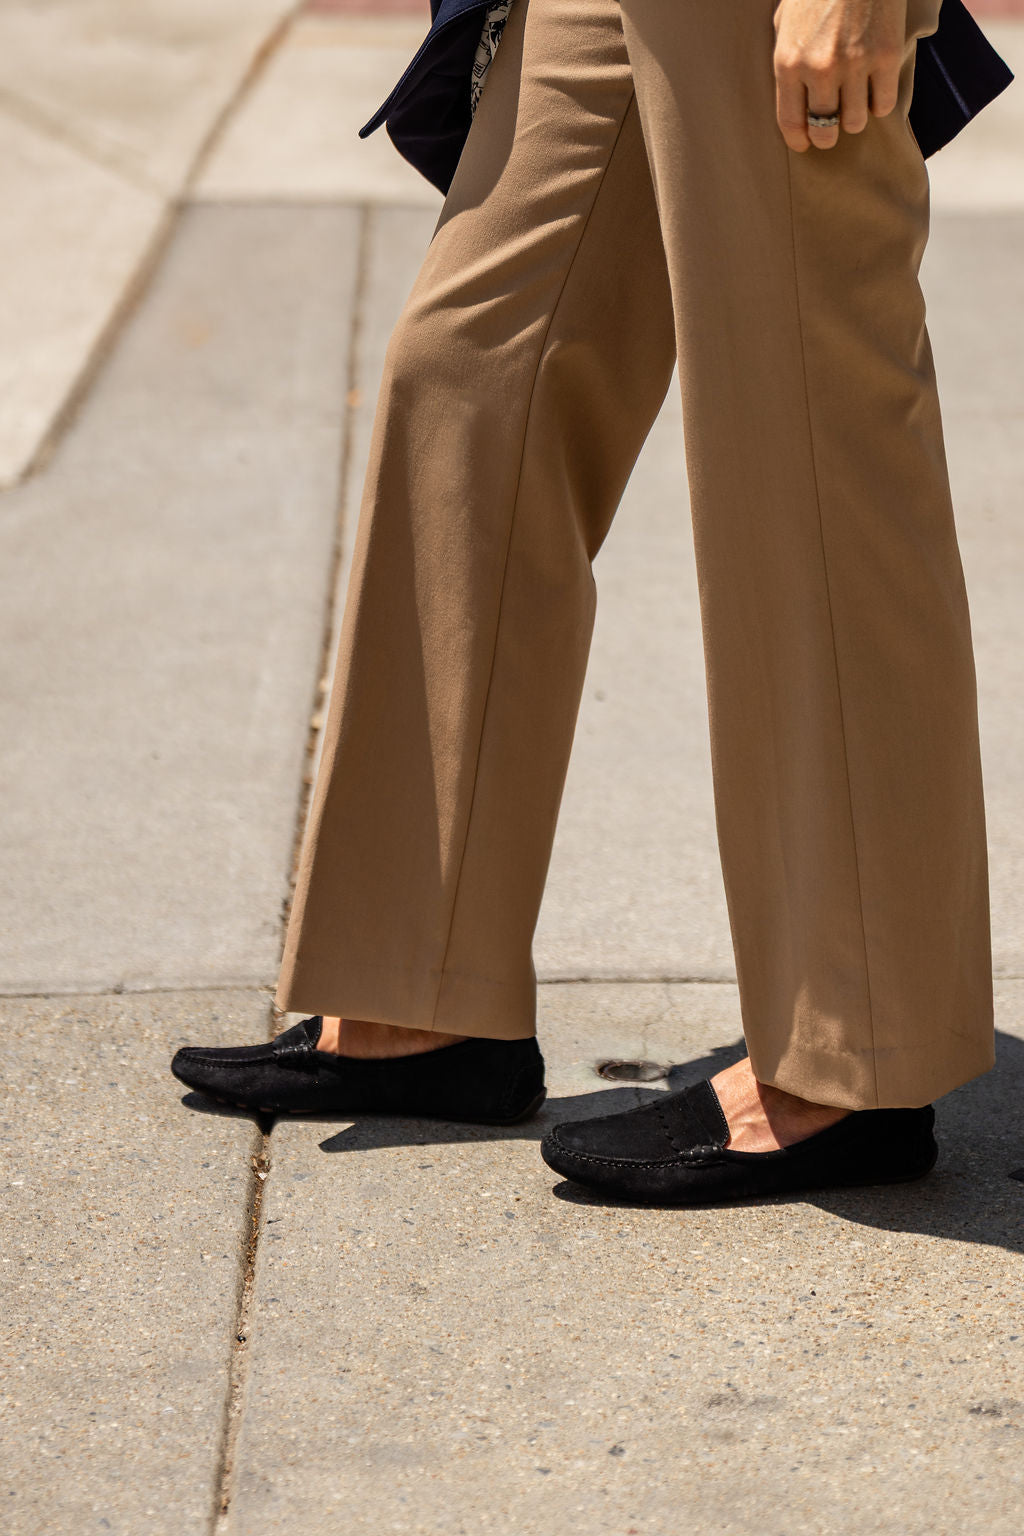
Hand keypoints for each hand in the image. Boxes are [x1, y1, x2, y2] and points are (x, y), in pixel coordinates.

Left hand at [773, 0, 907, 151]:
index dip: (799, 141)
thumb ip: (787, 58)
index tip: (805, 144)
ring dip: (856, 117)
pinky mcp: (887, 56)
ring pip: (856, 122)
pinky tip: (877, 89)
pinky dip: (880, 103)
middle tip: (833, 125)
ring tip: (855, 102)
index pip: (791, 123)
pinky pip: (884, 104)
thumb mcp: (787, 21)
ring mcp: (855, 64)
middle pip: (826, 130)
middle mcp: (820, 70)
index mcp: (789, 63)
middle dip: (828, 134)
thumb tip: (792, 95)